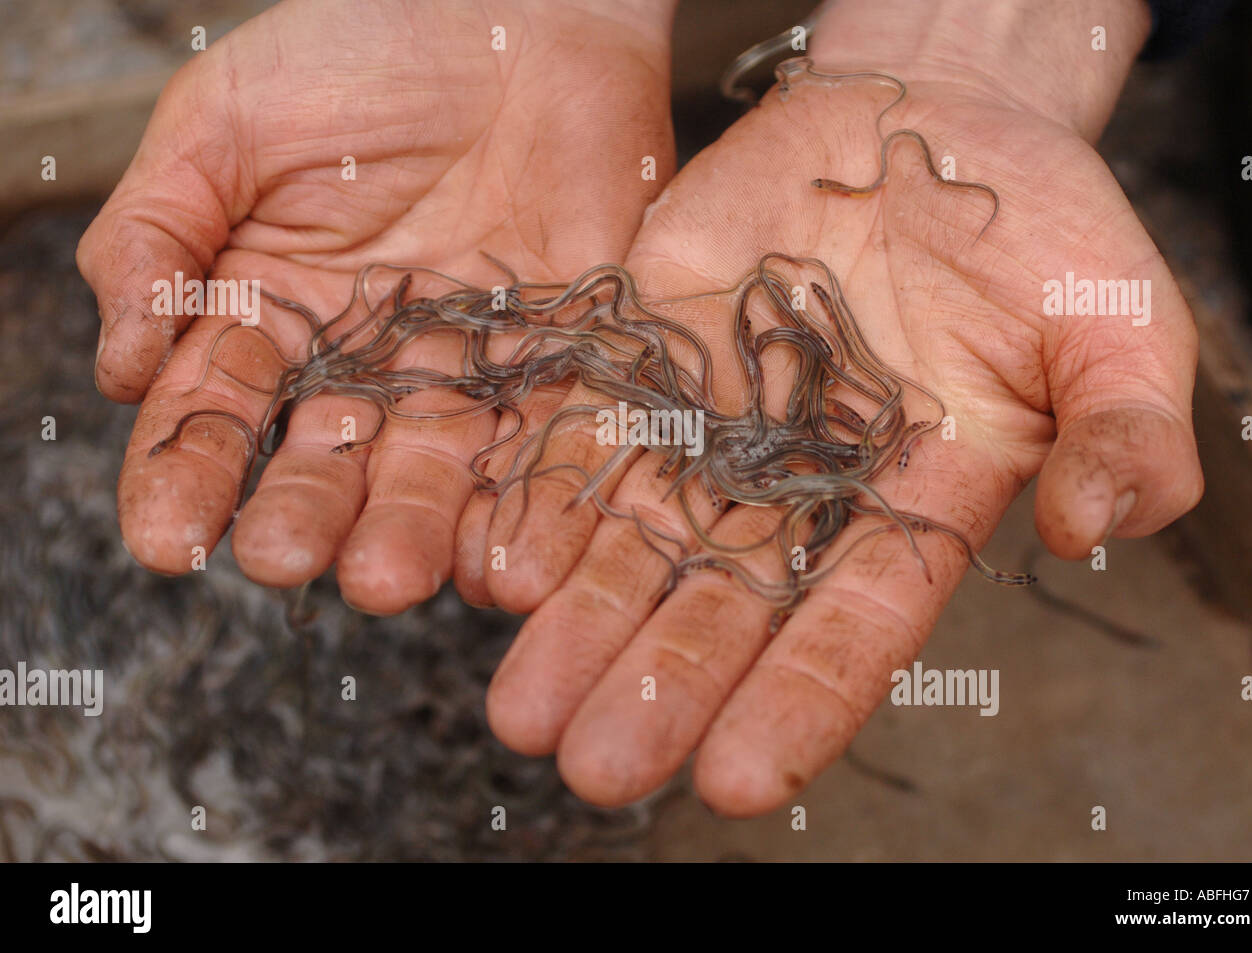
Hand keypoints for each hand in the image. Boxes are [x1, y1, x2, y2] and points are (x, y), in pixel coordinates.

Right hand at [77, 0, 673, 611]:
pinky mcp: (556, 361)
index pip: (215, 413)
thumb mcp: (229, 120)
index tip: (169, 541)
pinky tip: (498, 556)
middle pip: (326, 458)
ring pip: (432, 470)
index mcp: (269, 311)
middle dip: (303, 513)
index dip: (186, 477)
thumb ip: (162, 234)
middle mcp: (363, 361)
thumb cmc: (361, 44)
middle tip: (284, 559)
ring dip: (409, 531)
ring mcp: (462, 367)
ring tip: (386, 579)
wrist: (520, 5)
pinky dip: (523, 500)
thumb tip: (124, 370)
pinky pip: (539, 442)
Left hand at [465, 0, 1202, 812]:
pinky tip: (494, 564)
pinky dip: (545, 494)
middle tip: (596, 771)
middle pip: (725, 603)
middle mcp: (803, 487)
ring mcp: (720, 424)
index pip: (857, 623)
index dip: (800, 699)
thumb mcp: (1119, 319)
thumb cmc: (1044, 232)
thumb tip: (1100, 527)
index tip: (740, 780)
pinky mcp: (655, 352)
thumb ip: (1122, 427)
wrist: (932, 127)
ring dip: (578, 622)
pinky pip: (592, 430)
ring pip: (639, 538)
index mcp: (917, 505)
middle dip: (661, 685)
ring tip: (520, 708)